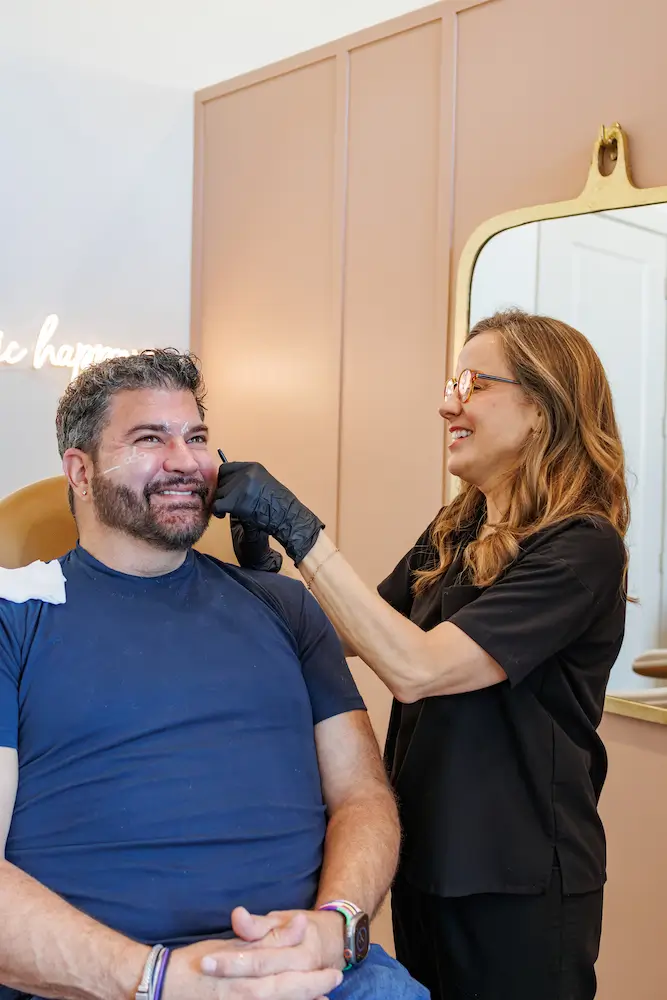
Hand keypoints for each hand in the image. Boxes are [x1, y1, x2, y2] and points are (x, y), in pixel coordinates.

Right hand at [163, 915, 342, 999]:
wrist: (162, 986)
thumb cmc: (197, 961)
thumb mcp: (231, 944)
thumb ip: (265, 936)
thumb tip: (299, 924)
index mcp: (245, 975)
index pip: (286, 976)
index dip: (313, 976)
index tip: (333, 970)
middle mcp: (245, 996)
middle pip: (287, 994)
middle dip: (314, 990)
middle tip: (335, 981)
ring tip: (323, 997)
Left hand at [213, 462, 323, 564]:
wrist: (287, 516)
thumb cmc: (279, 504)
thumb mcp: (263, 484)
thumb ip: (246, 480)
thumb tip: (228, 484)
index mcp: (252, 467)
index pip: (226, 468)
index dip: (224, 481)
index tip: (227, 491)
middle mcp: (245, 473)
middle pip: (221, 480)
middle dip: (222, 492)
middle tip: (227, 503)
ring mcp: (240, 486)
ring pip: (218, 493)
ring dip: (220, 502)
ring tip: (226, 511)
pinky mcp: (235, 500)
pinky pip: (217, 504)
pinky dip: (217, 511)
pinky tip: (222, 515)